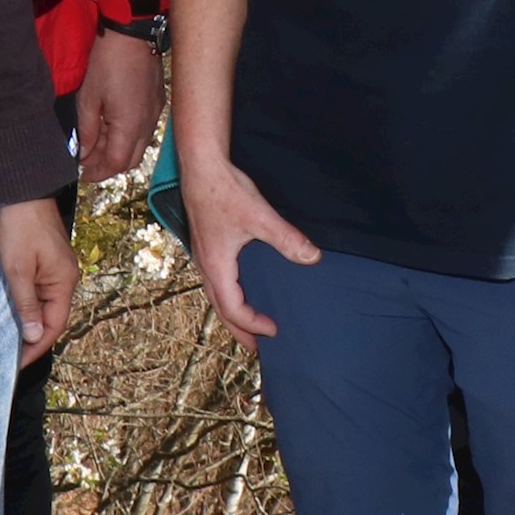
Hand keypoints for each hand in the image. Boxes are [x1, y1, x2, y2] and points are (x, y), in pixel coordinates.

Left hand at [0, 200, 79, 362]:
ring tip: (0, 338)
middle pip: (48, 317)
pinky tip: (4, 311)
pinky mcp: (40, 261)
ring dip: (22, 320)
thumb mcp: (17, 268)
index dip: (35, 347)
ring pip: (39, 304)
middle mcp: (63, 277)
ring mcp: (52, 269)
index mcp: (64, 281)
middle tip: (3, 357)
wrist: (20, 188)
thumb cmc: (19, 224)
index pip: (53, 325)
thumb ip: (25, 303)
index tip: (14, 365)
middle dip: (28, 338)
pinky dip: (20, 304)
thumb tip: (32, 337)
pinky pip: (33, 291)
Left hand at [76, 29, 166, 182]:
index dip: (97, 173)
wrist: (132, 33)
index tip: (83, 173)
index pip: (115, 164)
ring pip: (139, 146)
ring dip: (119, 150)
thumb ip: (86, 131)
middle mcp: (147, 125)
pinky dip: (129, 136)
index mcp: (129, 126)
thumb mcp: (88, 98)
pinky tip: (113, 126)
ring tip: (98, 143)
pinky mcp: (158, 102)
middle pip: (131, 160)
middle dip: (109, 166)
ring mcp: (155, 113)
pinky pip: (145, 129)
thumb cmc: (107, 62)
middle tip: (88, 162)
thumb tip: (83, 154)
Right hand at [180, 151, 320, 341]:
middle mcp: (205, 266)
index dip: (253, 324)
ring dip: (233, 313)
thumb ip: (287, 239)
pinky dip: (228, 294)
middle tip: (258, 348)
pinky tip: (241, 287)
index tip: (274, 331)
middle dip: (239, 330)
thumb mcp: (260, 217)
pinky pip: (215, 281)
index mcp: (216, 266)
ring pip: (216, 295)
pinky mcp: (205, 244)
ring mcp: (202, 255)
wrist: (201, 165)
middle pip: (220, 310)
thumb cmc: (226, 191)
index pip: (234, 309)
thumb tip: (313, 258)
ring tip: (250, 324)